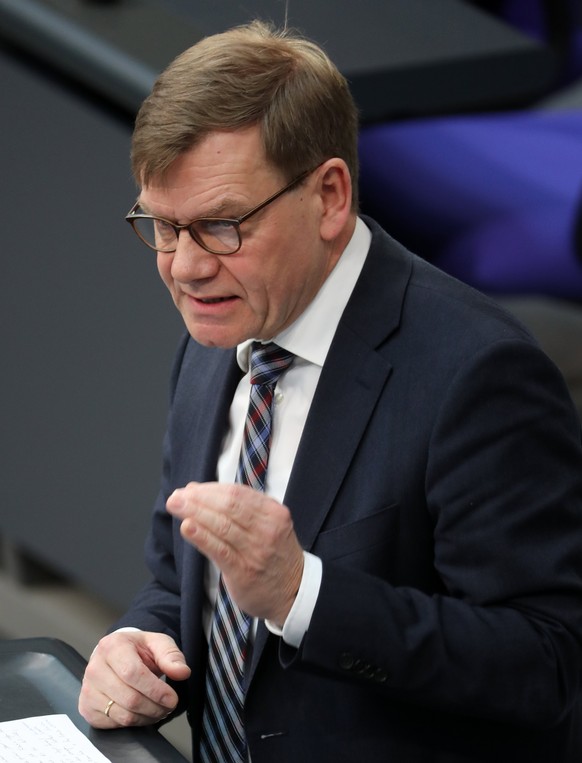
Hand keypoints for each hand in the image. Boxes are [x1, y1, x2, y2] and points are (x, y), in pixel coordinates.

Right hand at [78, 630, 190, 727]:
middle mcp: (95, 667)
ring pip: (123, 715)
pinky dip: (134, 722)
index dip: (155, 690)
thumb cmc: (137, 649)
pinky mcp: (86, 707)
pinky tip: (142, 712)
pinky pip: (114, 723)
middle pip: (129, 698)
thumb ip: (171, 656)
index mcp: (112, 646)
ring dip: (147, 717)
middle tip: (169, 706)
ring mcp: (88, 689)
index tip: (172, 698)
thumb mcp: (157, 643)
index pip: (132, 673)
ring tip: (158, 709)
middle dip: (155, 707)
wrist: (116, 654)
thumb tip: (182, 672)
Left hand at [167, 481, 303, 625]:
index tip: (190, 489)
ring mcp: (257, 551)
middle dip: (199, 498)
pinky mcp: (244, 572)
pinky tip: (187, 527)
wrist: (294, 593)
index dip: (210, 489)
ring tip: (175, 506)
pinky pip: (219, 550)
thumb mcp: (269, 525)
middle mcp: (268, 529)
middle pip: (228, 506)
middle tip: (176, 496)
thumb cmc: (275, 555)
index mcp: (274, 513)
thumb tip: (197, 490)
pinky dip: (201, 536)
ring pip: (222, 525)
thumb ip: (239, 509)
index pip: (237, 493)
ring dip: (194, 512)